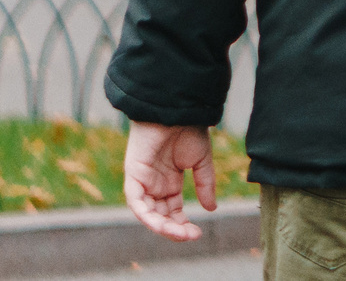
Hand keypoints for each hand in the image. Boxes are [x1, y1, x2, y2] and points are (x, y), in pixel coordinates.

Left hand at [123, 121, 216, 241]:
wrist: (178, 110)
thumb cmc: (189, 130)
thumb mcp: (201, 161)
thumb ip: (205, 185)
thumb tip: (212, 209)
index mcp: (169, 183)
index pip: (172, 212)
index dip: (183, 224)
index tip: (197, 233)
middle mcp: (154, 186)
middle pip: (160, 216)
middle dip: (175, 229)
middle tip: (191, 235)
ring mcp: (143, 182)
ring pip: (148, 213)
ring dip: (162, 226)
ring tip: (180, 233)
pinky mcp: (133, 175)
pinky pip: (136, 202)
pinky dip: (146, 214)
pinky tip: (160, 222)